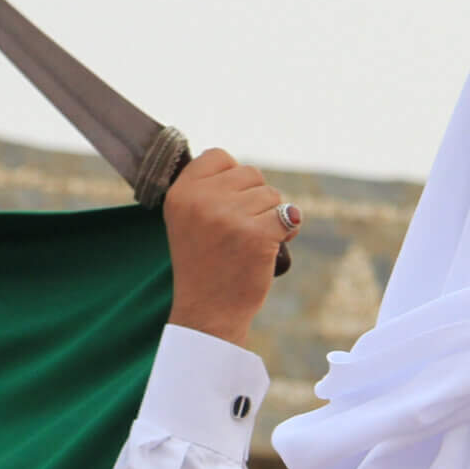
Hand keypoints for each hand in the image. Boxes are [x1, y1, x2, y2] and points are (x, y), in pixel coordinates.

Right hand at [163, 148, 296, 348]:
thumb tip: (244, 171)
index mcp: (181, 193)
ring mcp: (229, 216)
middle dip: (255, 198)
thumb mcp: (188, 221)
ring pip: (271, 194)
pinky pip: (288, 215)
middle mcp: (202, 200)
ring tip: (252, 242)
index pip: (218, 156)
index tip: (228, 204)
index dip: (232, 177)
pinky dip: (288, 230)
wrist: (209, 313)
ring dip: (272, 215)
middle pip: (250, 173)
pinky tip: (273, 245)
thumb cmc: (204, 267)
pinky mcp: (257, 233)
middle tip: (241, 229)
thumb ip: (206, 191)